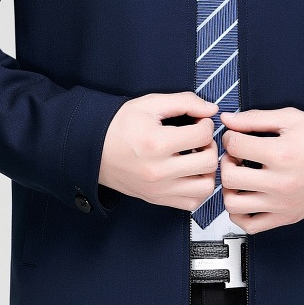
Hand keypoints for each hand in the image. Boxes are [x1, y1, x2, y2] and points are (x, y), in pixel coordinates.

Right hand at [98, 91, 219, 211]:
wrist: (92, 148)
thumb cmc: (119, 125)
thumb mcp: (149, 104)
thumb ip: (184, 102)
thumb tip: (211, 109)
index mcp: (156, 143)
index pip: (202, 136)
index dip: (206, 125)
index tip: (198, 122)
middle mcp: (158, 170)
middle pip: (208, 162)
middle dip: (209, 146)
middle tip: (199, 139)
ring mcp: (158, 189)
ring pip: (205, 187)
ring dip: (207, 171)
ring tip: (196, 157)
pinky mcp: (157, 199)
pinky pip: (192, 203)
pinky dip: (197, 189)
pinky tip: (189, 173)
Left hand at [218, 107, 303, 233]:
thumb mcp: (291, 118)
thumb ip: (256, 118)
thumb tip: (227, 119)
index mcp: (279, 154)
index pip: (234, 146)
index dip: (230, 137)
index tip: (236, 137)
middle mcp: (279, 183)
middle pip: (229, 176)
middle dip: (227, 162)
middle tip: (237, 156)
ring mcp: (281, 204)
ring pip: (233, 204)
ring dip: (230, 188)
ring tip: (240, 177)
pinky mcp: (286, 217)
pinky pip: (250, 225)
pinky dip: (239, 214)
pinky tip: (245, 197)